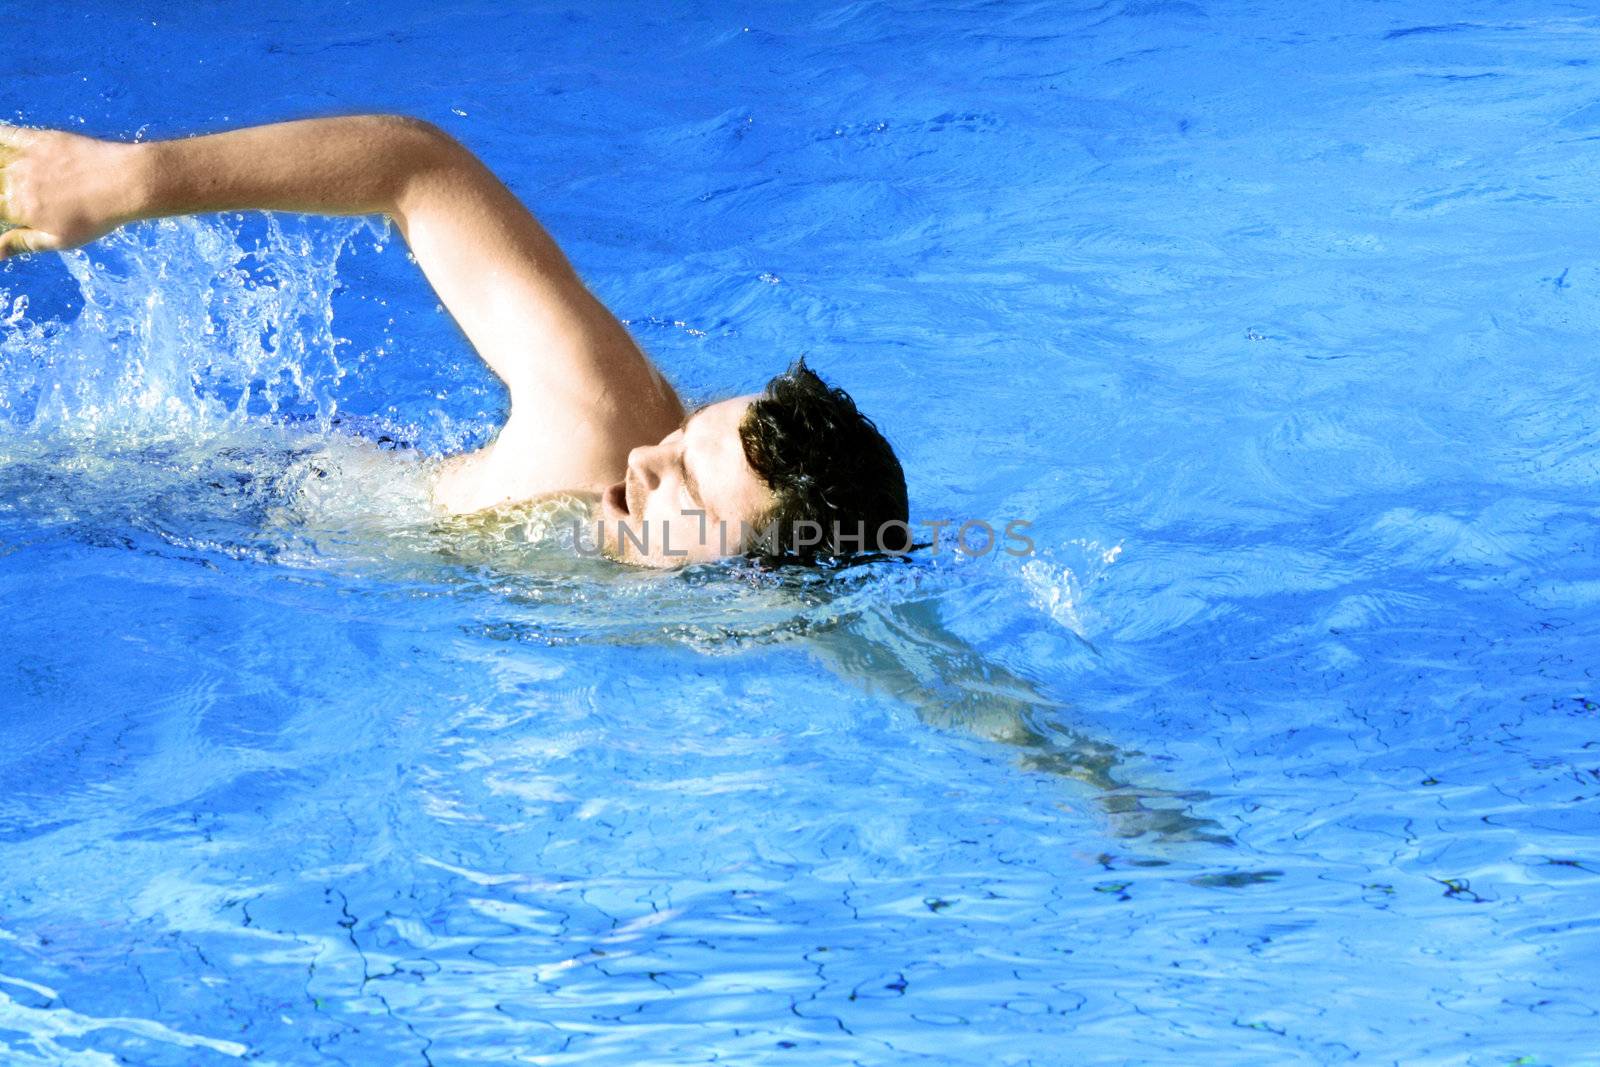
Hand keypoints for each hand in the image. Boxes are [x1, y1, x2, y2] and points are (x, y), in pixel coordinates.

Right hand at [0, 125, 142, 259]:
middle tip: (8, 196)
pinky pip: (5, 134)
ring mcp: (26, 158)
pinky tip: (2, 149)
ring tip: (5, 178)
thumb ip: (23, 243)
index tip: (4, 211)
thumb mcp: (61, 239)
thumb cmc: (96, 217)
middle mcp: (15, 181)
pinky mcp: (38, 139)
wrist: (124, 183)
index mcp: (18, 208)